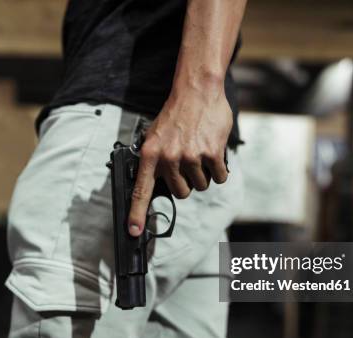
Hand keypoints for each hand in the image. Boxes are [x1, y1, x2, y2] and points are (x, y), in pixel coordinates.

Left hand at [127, 85, 231, 236]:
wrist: (197, 91)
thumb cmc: (176, 114)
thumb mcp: (154, 135)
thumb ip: (153, 159)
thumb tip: (153, 183)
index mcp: (150, 155)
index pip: (141, 190)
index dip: (137, 214)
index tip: (134, 231)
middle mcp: (168, 158)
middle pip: (181, 192)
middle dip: (187, 182)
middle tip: (188, 162)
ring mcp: (190, 157)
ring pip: (200, 186)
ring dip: (203, 174)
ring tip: (200, 152)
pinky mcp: (210, 154)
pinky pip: (218, 177)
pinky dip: (218, 170)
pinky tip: (213, 152)